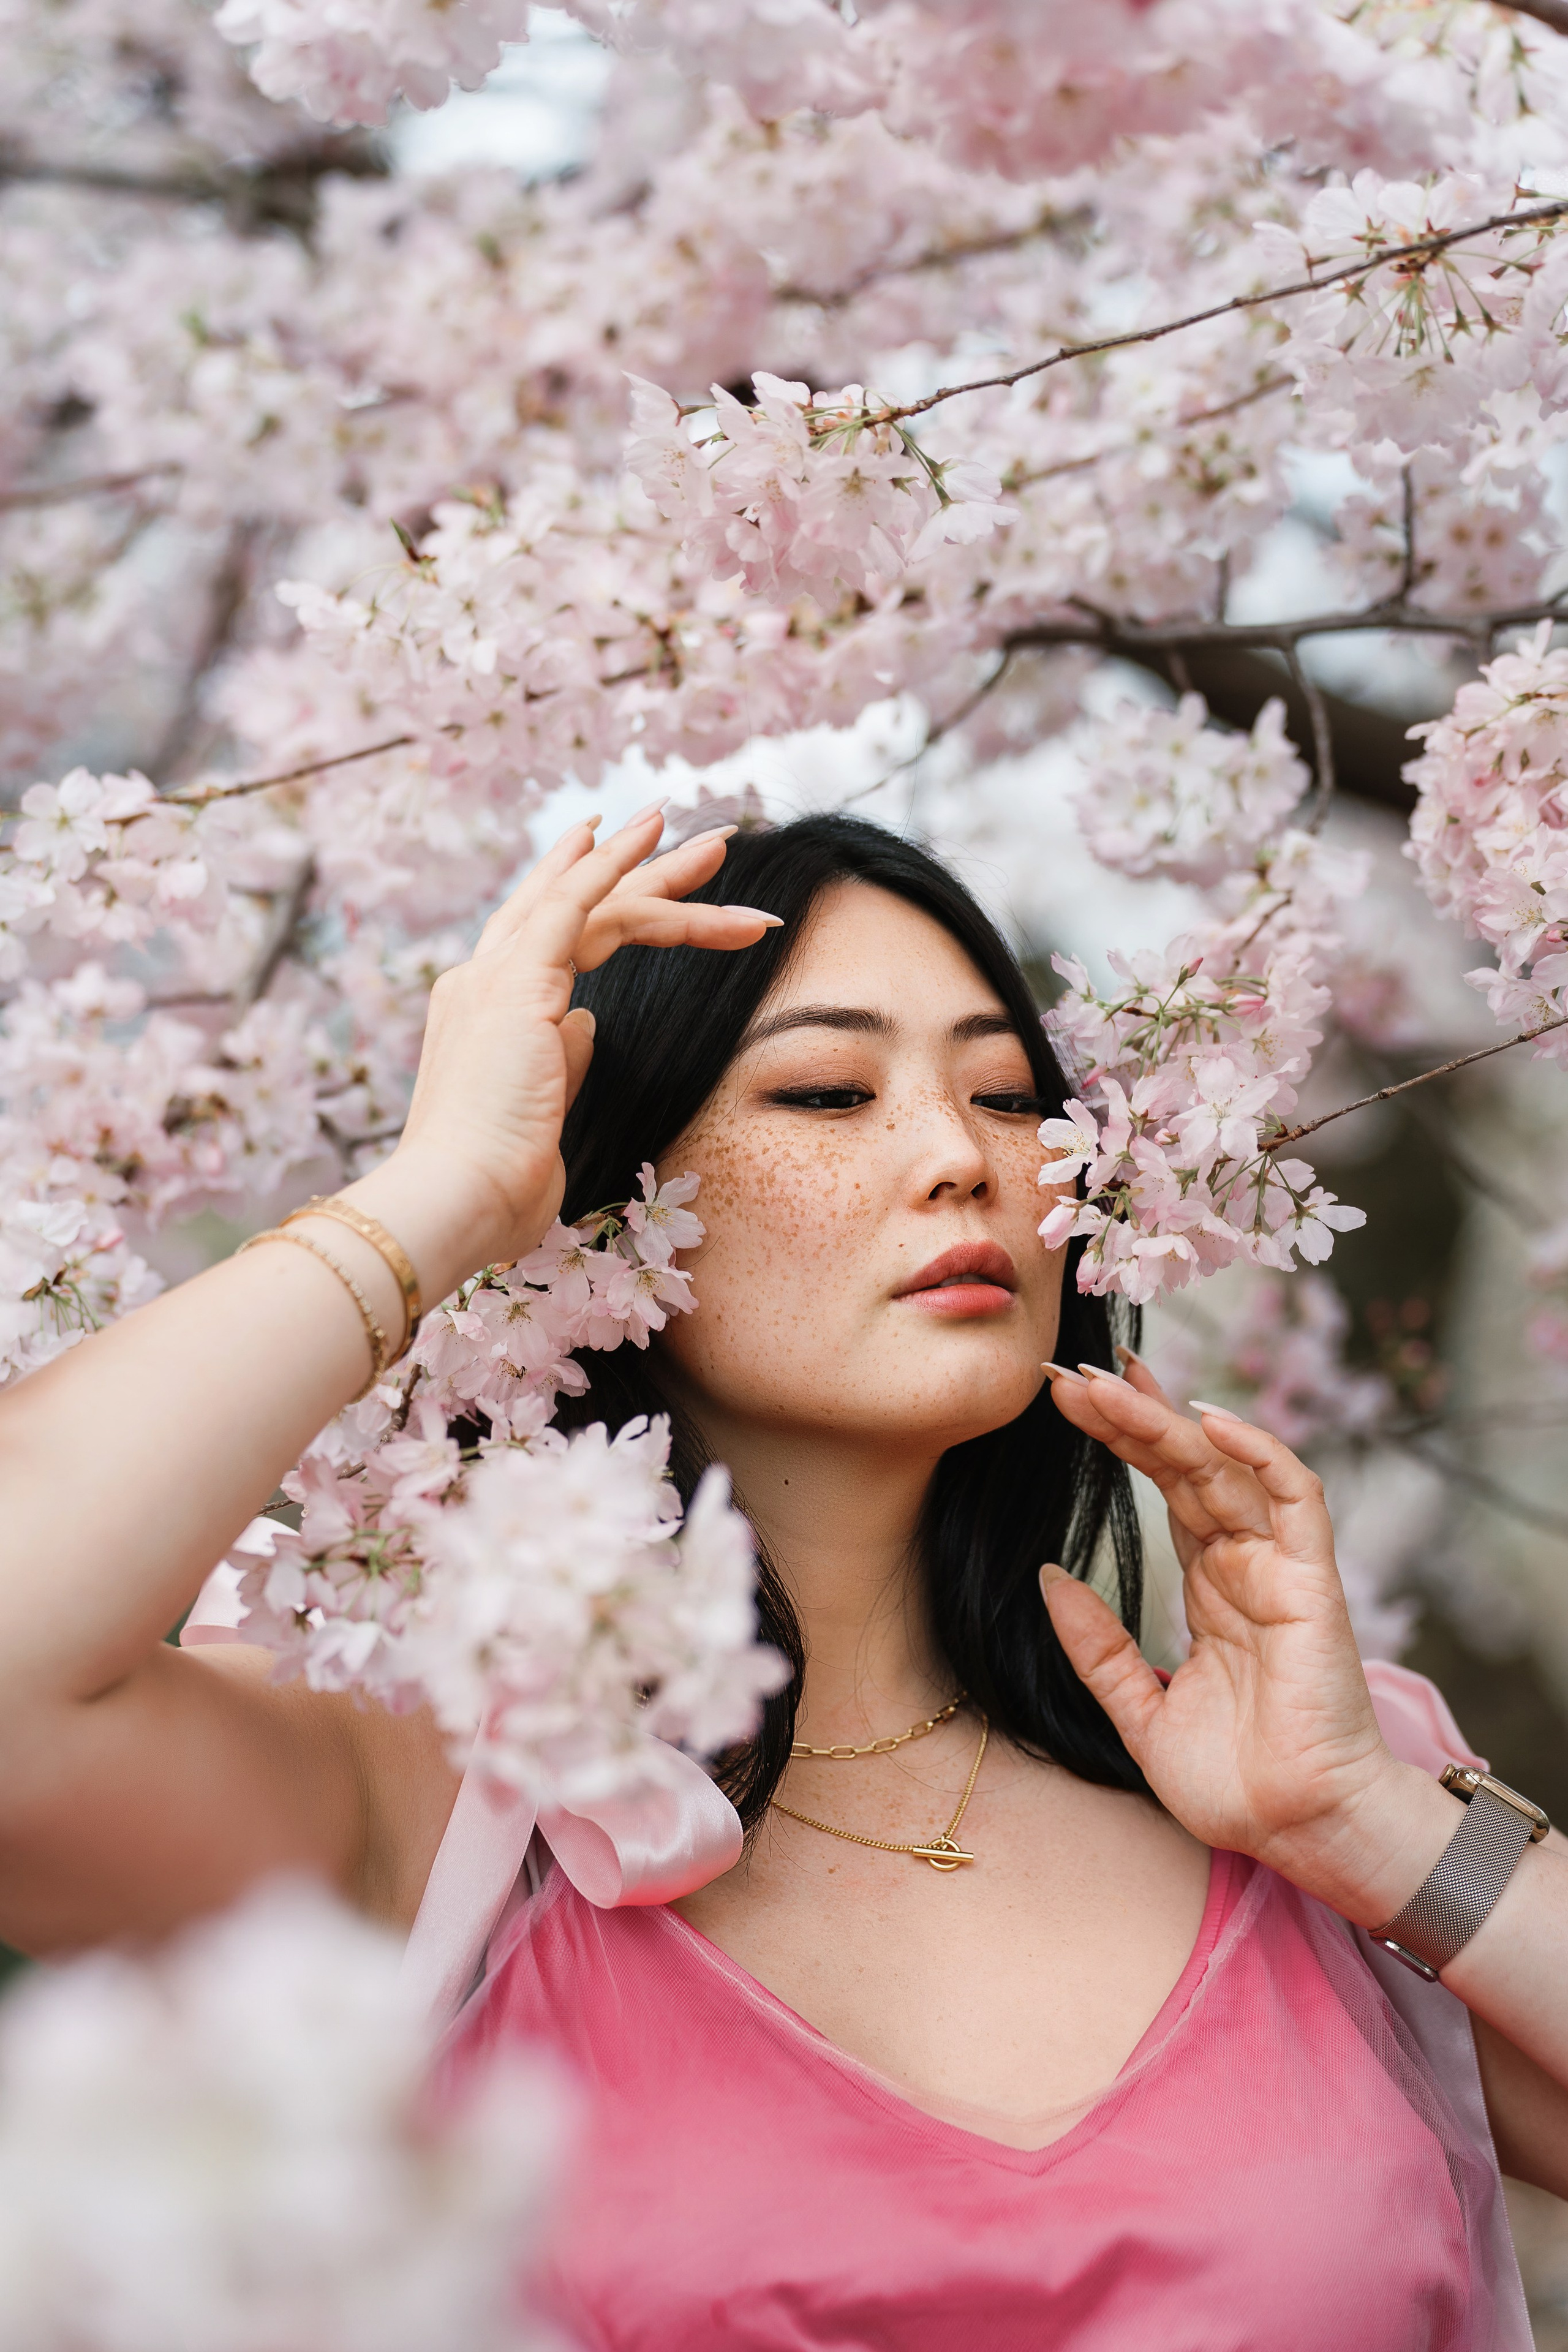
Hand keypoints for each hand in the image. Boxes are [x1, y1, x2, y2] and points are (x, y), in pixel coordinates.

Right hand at [356, 805, 777, 1294]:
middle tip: (701, 843)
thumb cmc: (496, 1181)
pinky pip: (576, 904)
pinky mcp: (518, 982)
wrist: (456, 1199)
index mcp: (481, 1013)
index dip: (579, 889)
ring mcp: (494, 977)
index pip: (535, 933)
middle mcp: (481, 982)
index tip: (614, 852)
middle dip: (634, 868)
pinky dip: (616, 866)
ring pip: (587, 901)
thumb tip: (588, 1023)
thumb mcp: (541, 1110)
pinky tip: (659, 838)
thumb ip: (563, 1058)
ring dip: (657, 871)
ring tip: (719, 846)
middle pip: (564, 904)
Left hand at [1039, 1359, 1454, 1922]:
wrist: (1297, 1832)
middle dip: (1129, 1415)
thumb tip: (1048, 1575)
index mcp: (1209, 1587)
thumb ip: (1098, 1645)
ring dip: (1166, 1423)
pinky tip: (1210, 1420)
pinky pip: (1296, 1497)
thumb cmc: (1236, 1783)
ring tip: (1106, 1384)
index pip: (1161, 1490)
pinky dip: (1259, 1451)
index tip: (1064, 1399)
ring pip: (1224, 1469)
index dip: (1118, 1440)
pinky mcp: (1312, 1582)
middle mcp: (1243, 1565)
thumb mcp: (1140, 1708)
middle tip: (1067, 1374)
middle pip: (1183, 1466)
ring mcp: (1280, 1568)